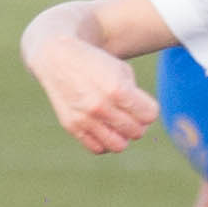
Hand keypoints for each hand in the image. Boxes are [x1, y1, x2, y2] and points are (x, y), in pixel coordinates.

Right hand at [30, 28, 157, 155]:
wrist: (58, 58)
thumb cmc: (95, 63)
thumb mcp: (121, 70)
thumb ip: (136, 96)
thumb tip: (142, 120)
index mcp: (117, 89)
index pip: (149, 115)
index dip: (149, 109)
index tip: (141, 102)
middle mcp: (101, 106)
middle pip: (137, 132)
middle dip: (138, 123)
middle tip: (130, 113)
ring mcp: (85, 118)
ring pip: (119, 146)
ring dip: (123, 136)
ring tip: (118, 124)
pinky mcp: (72, 126)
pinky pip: (97, 148)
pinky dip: (105, 142)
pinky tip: (104, 129)